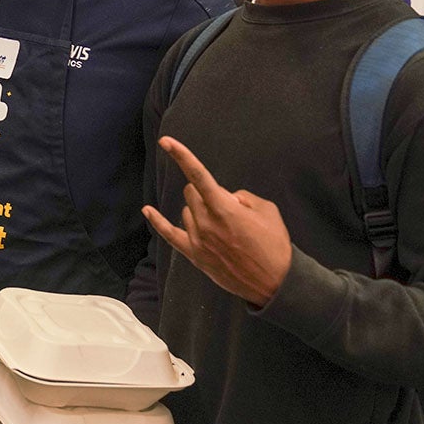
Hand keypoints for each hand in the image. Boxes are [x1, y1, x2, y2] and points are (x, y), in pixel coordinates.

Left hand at [141, 136, 291, 306]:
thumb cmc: (274, 245)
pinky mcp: (194, 255)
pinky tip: (147, 210)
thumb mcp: (267, 211)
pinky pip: (169, 235)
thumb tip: (226, 198)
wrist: (276, 283)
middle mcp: (206, 223)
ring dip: (199, 210)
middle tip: (226, 206)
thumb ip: (242, 197)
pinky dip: (158, 221)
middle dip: (205, 192)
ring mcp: (198, 241)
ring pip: (186, 211)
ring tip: (222, 227)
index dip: (181, 155)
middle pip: (191, 192)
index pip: (198, 175)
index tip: (166, 141)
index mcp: (225, 209)